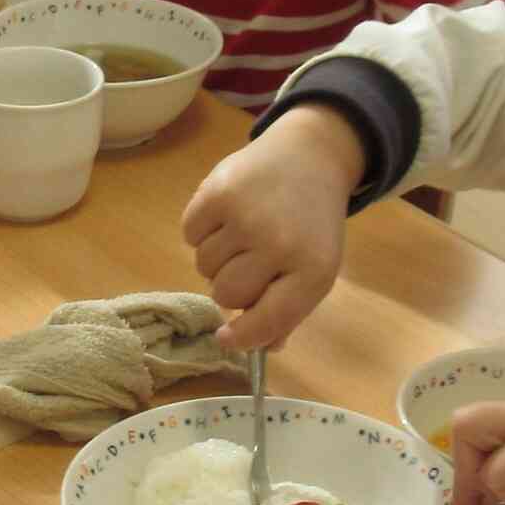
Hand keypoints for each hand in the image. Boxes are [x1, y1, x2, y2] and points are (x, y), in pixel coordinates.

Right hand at [180, 104, 363, 352]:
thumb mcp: (315, 269)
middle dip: (230, 288)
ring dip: (216, 258)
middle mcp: (280, 245)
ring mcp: (247, 217)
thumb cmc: (311, 222)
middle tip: (246, 264)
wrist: (310, 156)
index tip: (226, 339)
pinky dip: (201, 231)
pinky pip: (189, 234)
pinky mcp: (218, 192)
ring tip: (240, 234)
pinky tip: (226, 215)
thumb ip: (288, 311)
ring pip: (204, 267)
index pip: (267, 322)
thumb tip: (258, 348)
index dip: (242, 338)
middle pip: (226, 295)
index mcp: (313, 271)